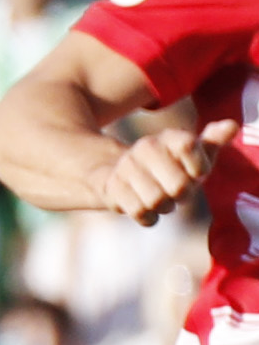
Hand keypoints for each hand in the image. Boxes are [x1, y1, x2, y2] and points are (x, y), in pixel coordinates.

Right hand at [94, 119, 234, 224]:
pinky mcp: (112, 188)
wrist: (117, 175)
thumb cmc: (167, 167)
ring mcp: (126, 168)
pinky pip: (140, 213)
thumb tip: (232, 127)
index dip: (199, 167)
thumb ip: (212, 142)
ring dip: (164, 207)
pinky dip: (148, 217)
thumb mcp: (192, 155)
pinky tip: (146, 209)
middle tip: (176, 191)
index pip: (189, 146)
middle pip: (178, 186)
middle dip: (182, 195)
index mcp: (169, 137)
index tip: (196, 171)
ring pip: (158, 202)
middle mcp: (146, 148)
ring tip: (160, 199)